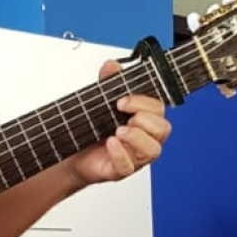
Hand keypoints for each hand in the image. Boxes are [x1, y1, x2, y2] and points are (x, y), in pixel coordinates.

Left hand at [68, 69, 170, 185]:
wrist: (74, 154)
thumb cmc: (93, 130)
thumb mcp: (100, 101)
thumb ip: (108, 83)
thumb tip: (112, 65)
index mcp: (145, 119)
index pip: (158, 109)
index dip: (144, 103)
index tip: (123, 100)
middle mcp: (145, 139)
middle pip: (163, 129)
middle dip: (144, 120)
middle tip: (122, 116)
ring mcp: (135, 156)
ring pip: (153, 151)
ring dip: (136, 138)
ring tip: (118, 131)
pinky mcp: (121, 170)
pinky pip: (129, 166)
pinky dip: (120, 153)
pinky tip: (110, 143)